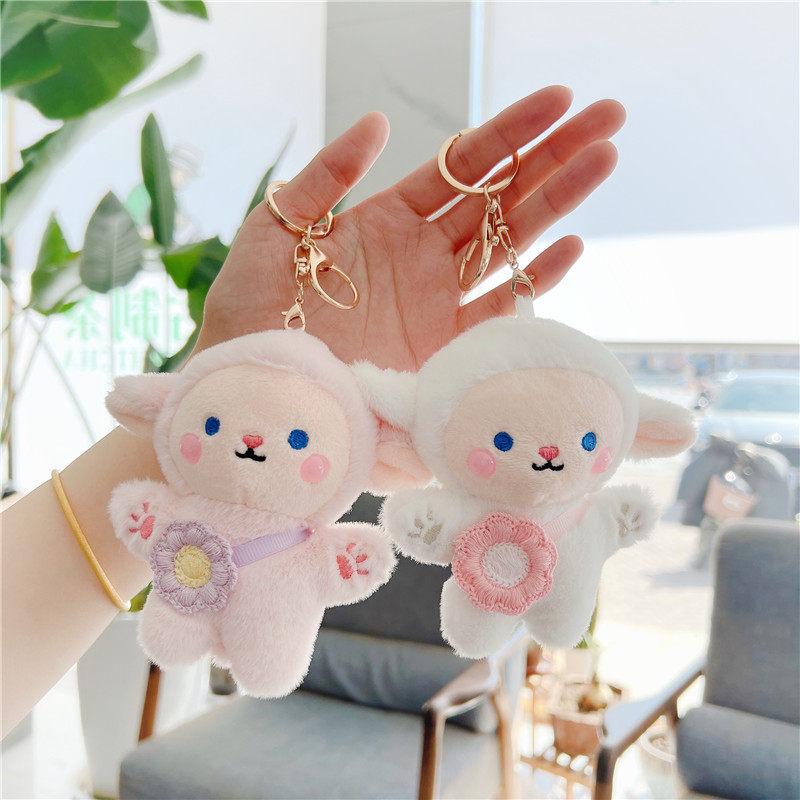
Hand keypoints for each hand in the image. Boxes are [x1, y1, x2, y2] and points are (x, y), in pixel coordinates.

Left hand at [197, 86, 624, 369]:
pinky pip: (499, 312)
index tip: (559, 98)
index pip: (462, 167)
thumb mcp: (274, 233)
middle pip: (501, 198)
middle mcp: (424, 259)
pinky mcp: (444, 353)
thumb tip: (377, 123)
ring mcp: (439, 306)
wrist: (252, 390)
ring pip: (511, 245)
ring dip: (559, 203)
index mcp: (388, 222)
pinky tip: (571, 245)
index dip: (511, 132)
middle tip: (609, 117)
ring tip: (605, 160)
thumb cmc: (251, 314)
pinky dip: (535, 281)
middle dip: (555, 156)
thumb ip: (323, 179)